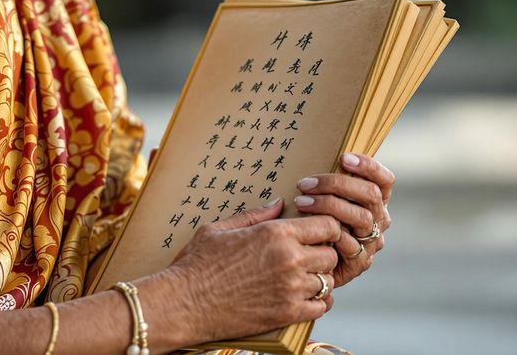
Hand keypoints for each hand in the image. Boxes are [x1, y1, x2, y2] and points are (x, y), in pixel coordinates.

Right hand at [154, 199, 341, 344]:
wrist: (186, 302)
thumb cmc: (197, 263)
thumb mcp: (220, 228)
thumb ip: (255, 215)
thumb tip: (278, 203)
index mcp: (275, 233)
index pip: (326, 226)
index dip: (326, 227)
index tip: (316, 232)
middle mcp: (289, 259)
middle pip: (331, 254)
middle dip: (322, 253)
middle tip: (308, 255)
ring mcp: (290, 288)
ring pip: (328, 281)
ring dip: (319, 278)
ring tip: (303, 276)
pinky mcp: (287, 313)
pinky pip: (320, 307)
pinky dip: (317, 302)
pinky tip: (303, 296)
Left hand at [292, 153, 394, 287]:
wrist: (305, 262)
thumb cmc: (311, 219)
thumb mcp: (320, 196)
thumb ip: (326, 181)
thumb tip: (316, 150)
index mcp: (374, 200)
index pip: (384, 180)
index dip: (368, 166)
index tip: (343, 157)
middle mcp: (378, 219)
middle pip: (370, 194)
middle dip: (338, 184)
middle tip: (306, 183)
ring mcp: (371, 242)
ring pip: (361, 217)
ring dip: (329, 206)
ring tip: (301, 202)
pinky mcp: (359, 263)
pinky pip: (350, 245)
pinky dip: (330, 234)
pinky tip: (309, 227)